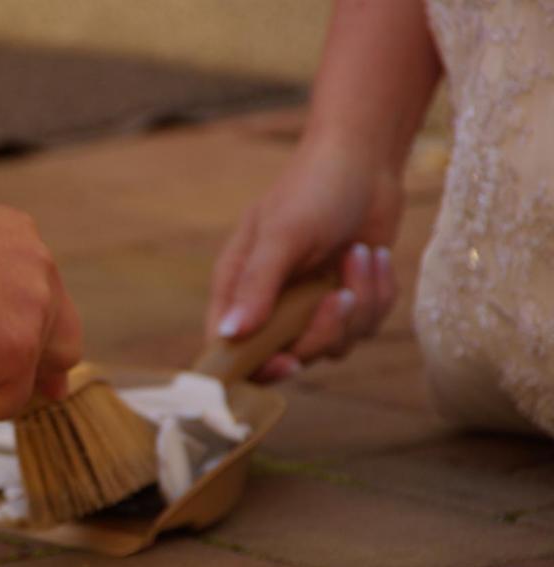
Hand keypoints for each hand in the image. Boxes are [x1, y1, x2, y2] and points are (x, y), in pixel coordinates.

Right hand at [0, 193, 81, 420]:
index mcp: (19, 241)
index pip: (46, 299)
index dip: (38, 333)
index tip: (34, 359)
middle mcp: (39, 271)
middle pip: (64, 341)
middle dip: (48, 371)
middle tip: (48, 393)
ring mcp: (35, 313)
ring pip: (23, 377)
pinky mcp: (17, 353)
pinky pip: (0, 403)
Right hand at [207, 135, 401, 380]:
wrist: (366, 160)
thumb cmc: (313, 188)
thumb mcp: (282, 235)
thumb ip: (256, 287)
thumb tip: (227, 334)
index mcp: (238, 288)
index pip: (230, 350)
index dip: (254, 368)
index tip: (287, 362)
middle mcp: (270, 303)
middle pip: (290, 356)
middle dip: (324, 330)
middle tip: (340, 295)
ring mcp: (310, 305)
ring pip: (335, 345)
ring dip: (360, 303)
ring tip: (360, 254)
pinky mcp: (347, 300)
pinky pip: (366, 326)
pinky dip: (378, 293)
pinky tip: (374, 256)